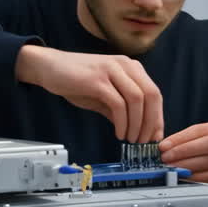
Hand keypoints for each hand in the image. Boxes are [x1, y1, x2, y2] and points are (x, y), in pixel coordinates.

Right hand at [15, 45, 162, 142]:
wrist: (49, 67)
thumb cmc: (77, 80)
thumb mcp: (104, 95)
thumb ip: (122, 109)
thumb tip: (138, 131)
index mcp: (131, 67)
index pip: (154, 93)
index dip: (158, 117)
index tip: (155, 136)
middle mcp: (125, 65)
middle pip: (151, 95)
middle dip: (151, 122)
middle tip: (144, 141)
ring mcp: (111, 71)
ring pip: (137, 99)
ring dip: (137, 124)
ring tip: (131, 139)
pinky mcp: (97, 80)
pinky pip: (118, 104)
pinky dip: (122, 122)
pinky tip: (119, 133)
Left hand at [159, 121, 207, 190]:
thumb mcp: (204, 143)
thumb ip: (187, 143)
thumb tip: (164, 148)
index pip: (200, 130)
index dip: (179, 138)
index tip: (163, 146)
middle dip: (183, 151)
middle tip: (166, 158)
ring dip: (188, 165)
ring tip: (173, 168)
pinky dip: (198, 177)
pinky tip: (186, 177)